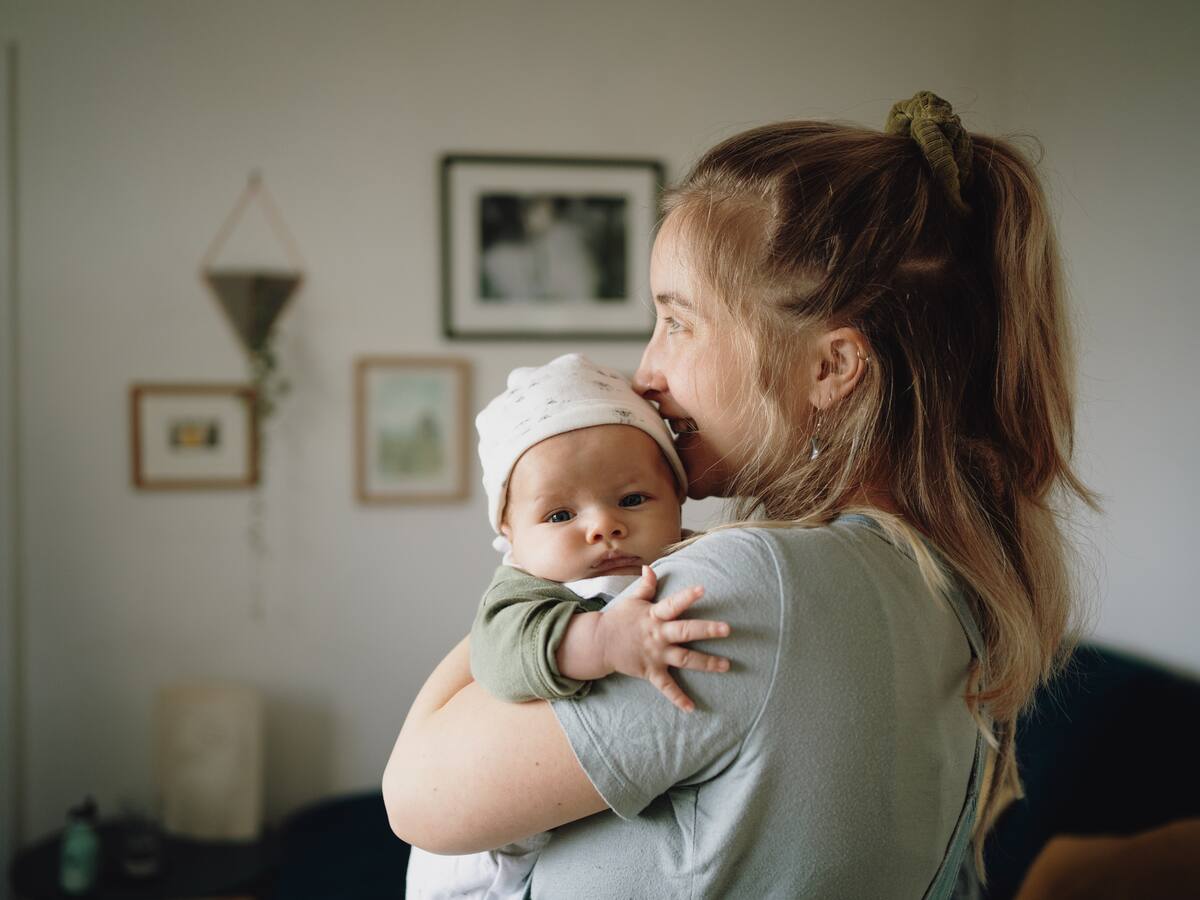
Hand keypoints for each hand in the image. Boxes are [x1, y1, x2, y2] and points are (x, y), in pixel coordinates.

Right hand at [598, 565, 730, 712]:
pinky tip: (691, 708)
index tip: (703, 589)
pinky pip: (666, 687)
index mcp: (654, 616)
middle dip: (706, 630)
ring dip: (706, 663)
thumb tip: (649, 568)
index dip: (687, 597)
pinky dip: (678, 698)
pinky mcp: (651, 671)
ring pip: (684, 659)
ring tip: (726, 665)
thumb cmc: (620, 619)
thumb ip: (645, 586)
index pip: (673, 604)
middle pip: (684, 631)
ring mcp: (655, 655)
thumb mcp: (632, 600)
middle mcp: (657, 635)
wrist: (600, 643)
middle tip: (727, 629)